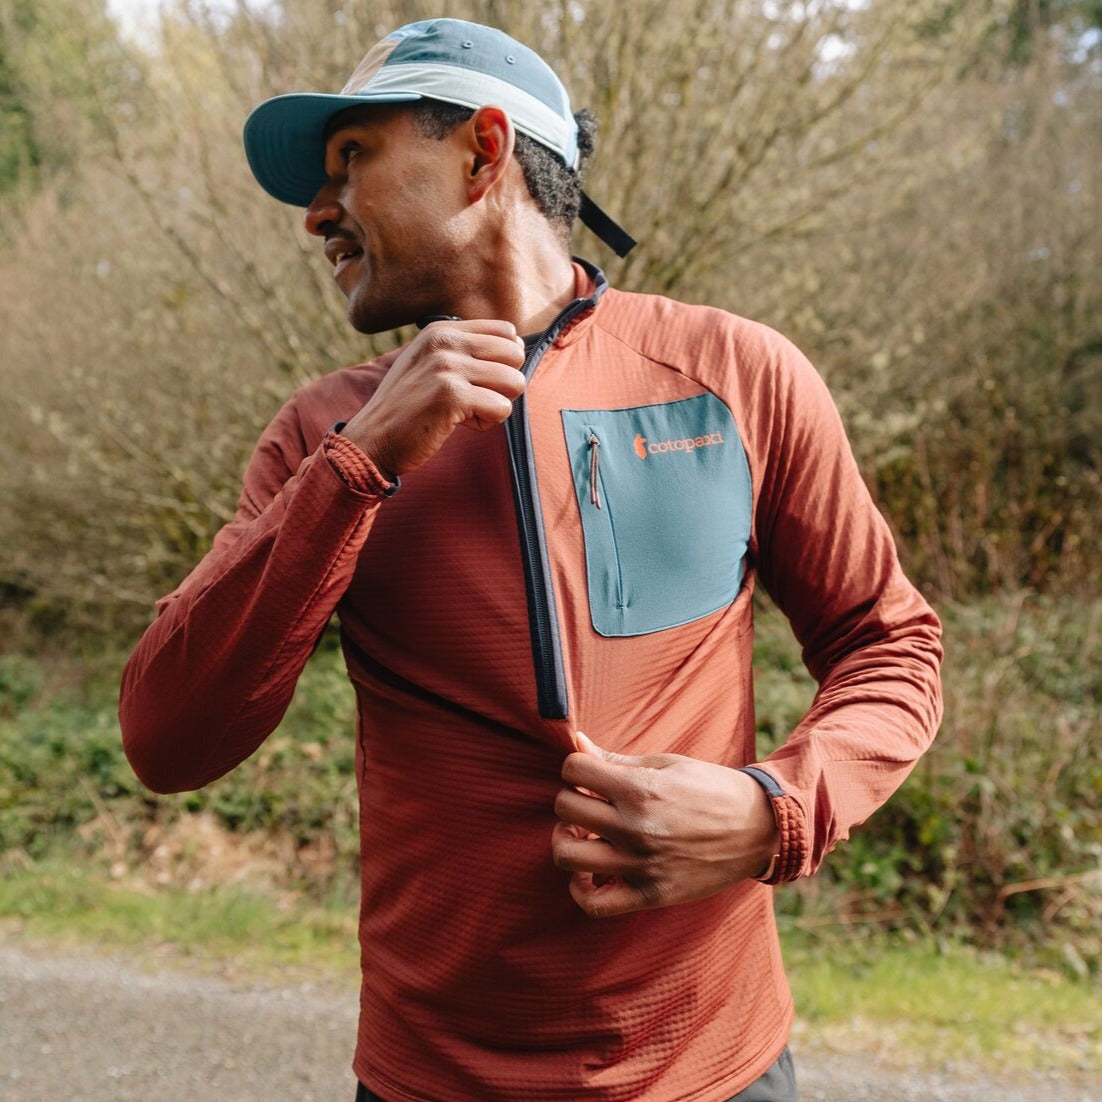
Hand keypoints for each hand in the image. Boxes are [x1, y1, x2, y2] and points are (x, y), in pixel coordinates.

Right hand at [339, 319, 526, 476]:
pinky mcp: (451, 395)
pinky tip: (458, 424)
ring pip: (515, 382)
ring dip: (495, 404)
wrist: (372, 439)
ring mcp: (446, 366)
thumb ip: (466, 351)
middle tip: (473, 399)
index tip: (475, 380)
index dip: (502, 362)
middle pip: (516, 355)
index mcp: (441, 330)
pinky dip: (486, 423)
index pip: (506, 331)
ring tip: (463, 411)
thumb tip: (519, 346)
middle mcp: (444, 341)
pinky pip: (502, 408)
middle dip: (503, 384)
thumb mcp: (430, 364)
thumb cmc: (408, 408)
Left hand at [551, 732, 778, 917]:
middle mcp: (636, 827)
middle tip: (587, 799)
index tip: (588, 772)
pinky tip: (589, 870)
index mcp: (640, 788)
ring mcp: (641, 864)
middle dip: (571, 797)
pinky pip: (594, 903)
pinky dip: (580, 888)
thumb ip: (616, 758)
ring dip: (567, 838)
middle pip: (565, 808)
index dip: (576, 766)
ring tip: (582, 831)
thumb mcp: (666, 764)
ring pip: (568, 855)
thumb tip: (577, 742)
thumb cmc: (710, 789)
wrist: (758, 828)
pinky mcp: (650, 894)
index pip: (574, 769)